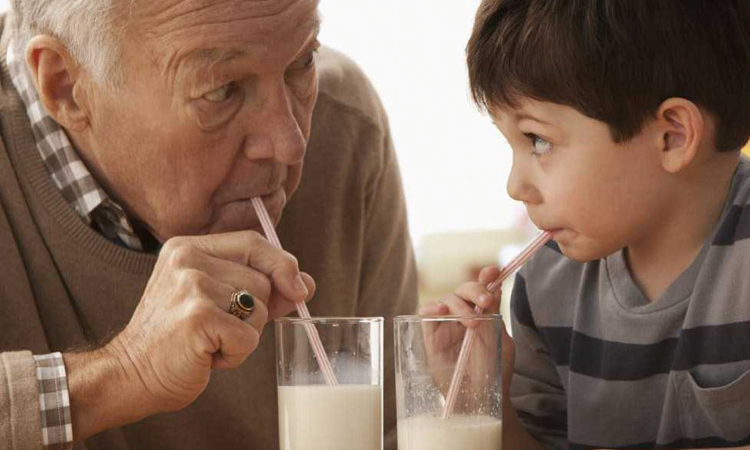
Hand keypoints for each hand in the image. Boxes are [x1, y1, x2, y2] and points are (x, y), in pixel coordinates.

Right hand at [67, 231, 315, 438]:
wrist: (131, 374)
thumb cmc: (178, 339)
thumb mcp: (217, 301)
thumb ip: (260, 287)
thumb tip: (306, 284)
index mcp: (188, 247)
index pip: (254, 242)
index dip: (282, 265)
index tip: (299, 289)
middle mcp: (187, 259)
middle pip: (262, 280)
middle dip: (254, 313)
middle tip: (218, 328)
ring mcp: (191, 286)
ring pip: (258, 310)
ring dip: (244, 336)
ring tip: (209, 341)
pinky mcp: (197, 317)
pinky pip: (249, 337)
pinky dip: (236, 354)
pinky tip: (206, 355)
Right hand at [420, 266, 504, 400]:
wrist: (482, 398)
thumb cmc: (494, 372)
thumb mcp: (499, 339)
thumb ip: (495, 313)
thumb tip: (495, 285)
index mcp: (482, 313)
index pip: (481, 289)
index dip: (485, 277)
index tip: (493, 272)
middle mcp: (463, 315)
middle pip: (462, 290)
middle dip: (474, 290)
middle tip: (485, 301)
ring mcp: (446, 325)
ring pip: (445, 298)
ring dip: (458, 303)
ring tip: (471, 320)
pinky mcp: (431, 336)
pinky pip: (424, 314)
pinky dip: (430, 307)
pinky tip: (441, 309)